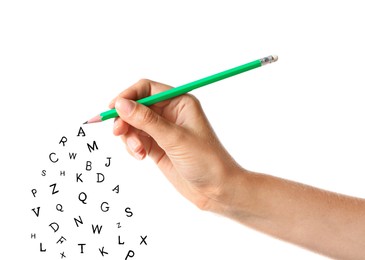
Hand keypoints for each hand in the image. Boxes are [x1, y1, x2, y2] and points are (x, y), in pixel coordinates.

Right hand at [109, 79, 240, 209]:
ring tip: (138, 151)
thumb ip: (147, 121)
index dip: (128, 96)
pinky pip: (136, 139)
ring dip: (129, 136)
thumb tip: (121, 104)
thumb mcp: (175, 138)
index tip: (113, 108)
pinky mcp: (157, 146)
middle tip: (117, 132)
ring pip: (133, 124)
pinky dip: (132, 146)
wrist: (217, 189)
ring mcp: (163, 130)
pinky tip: (141, 156)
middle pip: (136, 106)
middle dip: (125, 118)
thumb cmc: (206, 160)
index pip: (147, 89)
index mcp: (180, 102)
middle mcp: (170, 113)